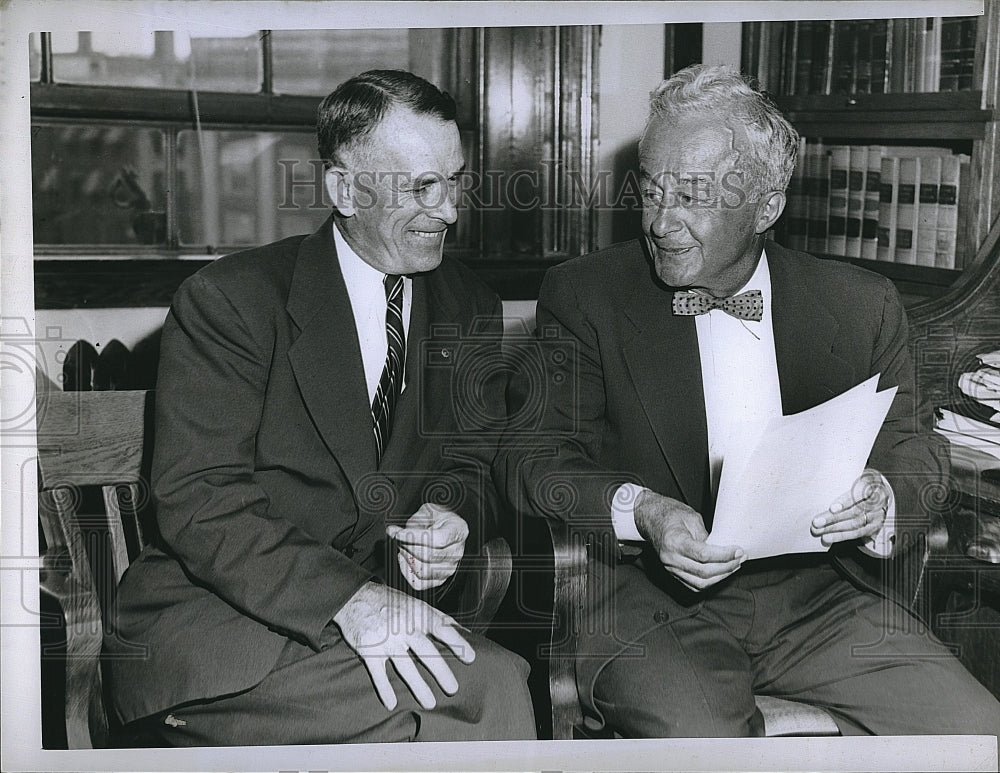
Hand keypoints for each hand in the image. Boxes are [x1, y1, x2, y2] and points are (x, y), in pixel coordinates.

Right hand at [333, 580, 473, 710]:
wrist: (355, 598)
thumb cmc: (393, 603)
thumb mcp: (418, 604)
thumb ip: (441, 619)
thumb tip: (466, 632)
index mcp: (419, 615)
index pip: (442, 629)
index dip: (458, 643)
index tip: (471, 658)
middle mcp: (404, 627)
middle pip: (425, 650)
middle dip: (440, 670)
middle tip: (453, 689)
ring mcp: (386, 639)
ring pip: (404, 666)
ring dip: (418, 686)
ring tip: (430, 703)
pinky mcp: (369, 650)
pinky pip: (378, 673)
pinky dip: (384, 689)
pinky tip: (392, 704)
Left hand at [386, 503, 468, 590]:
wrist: (441, 527)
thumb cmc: (435, 519)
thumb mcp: (426, 512)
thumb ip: (412, 523)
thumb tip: (393, 532)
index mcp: (458, 531)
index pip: (437, 539)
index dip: (415, 538)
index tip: (398, 533)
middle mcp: (457, 551)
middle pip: (430, 556)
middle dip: (408, 547)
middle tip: (398, 538)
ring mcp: (450, 567)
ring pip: (424, 572)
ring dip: (407, 559)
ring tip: (402, 547)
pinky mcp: (440, 579)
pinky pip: (420, 584)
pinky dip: (407, 572)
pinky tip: (404, 560)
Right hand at [634, 490, 744, 590]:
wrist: (650, 518)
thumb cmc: (669, 514)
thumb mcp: (691, 517)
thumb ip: (706, 536)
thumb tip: (723, 549)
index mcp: (674, 541)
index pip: (703, 555)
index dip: (724, 555)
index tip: (738, 551)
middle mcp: (670, 558)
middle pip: (704, 573)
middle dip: (727, 567)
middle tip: (740, 558)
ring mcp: (670, 568)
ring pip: (700, 583)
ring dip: (721, 577)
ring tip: (734, 567)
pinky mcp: (672, 573)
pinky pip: (694, 585)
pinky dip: (710, 582)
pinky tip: (721, 573)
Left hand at [811, 468, 889, 546]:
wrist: (879, 493)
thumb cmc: (860, 484)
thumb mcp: (854, 478)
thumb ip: (841, 484)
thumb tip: (817, 492)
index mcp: (873, 482)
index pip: (861, 492)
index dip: (846, 501)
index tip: (832, 508)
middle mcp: (878, 499)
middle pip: (855, 510)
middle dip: (834, 518)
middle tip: (817, 522)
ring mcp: (878, 514)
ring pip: (855, 523)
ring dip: (834, 528)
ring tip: (819, 530)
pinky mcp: (875, 526)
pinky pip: (857, 533)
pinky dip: (841, 536)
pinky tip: (828, 537)